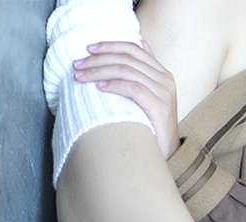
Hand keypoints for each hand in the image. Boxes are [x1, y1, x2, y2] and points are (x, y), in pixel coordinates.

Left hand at [73, 40, 179, 158]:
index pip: (134, 49)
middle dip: (99, 60)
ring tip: (81, 76)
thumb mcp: (149, 96)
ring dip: (100, 71)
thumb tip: (140, 44)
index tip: (88, 49)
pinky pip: (134, 89)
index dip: (110, 46)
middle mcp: (165, 79)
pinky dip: (115, 85)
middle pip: (127, 59)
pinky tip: (100, 87)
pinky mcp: (160, 107)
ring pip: (127, 71)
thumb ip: (143, 73)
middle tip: (77, 65)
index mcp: (162, 73)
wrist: (167, 153)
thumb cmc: (152, 127)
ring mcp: (164, 93)